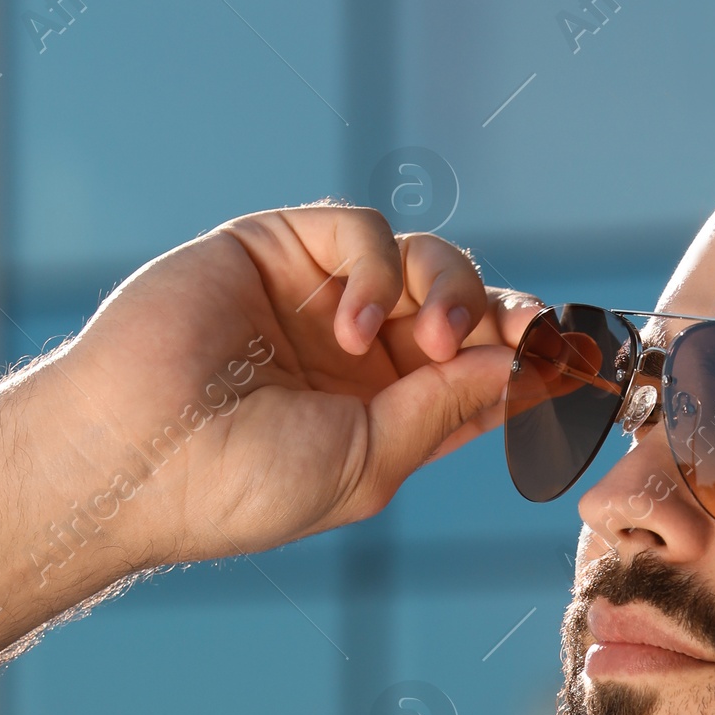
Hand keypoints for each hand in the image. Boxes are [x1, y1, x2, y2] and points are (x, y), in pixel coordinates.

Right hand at [46, 203, 539, 568]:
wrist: (140, 454)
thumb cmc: (241, 484)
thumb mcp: (369, 462)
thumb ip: (445, 408)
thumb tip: (522, 367)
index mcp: (386, 412)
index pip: (480, 372)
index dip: (529, 360)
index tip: (574, 364)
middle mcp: (359, 352)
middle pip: (463, 305)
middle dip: (500, 316)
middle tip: (512, 339)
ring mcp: (320, 296)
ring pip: (422, 258)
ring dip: (450, 287)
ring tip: (434, 336)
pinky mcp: (278, 248)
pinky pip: (360, 230)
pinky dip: (375, 268)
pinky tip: (352, 326)